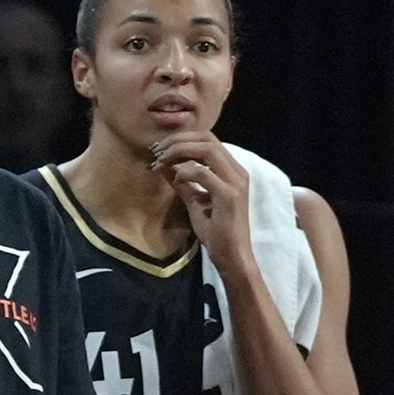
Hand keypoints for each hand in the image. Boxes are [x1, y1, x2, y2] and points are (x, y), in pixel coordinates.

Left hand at [151, 131, 255, 276]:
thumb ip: (184, 184)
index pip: (208, 140)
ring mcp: (235, 182)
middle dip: (178, 140)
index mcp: (232, 171)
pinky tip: (176, 181)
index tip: (161, 149)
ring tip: (161, 161)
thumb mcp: (195, 203)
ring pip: (207, 149)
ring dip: (179, 151)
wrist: (232, 256)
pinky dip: (185, 172)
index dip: (183, 139)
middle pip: (207, 138)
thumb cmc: (217, 232)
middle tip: (157, 151)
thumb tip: (165, 167)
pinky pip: (203, 173)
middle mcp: (237, 172)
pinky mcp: (229, 195)